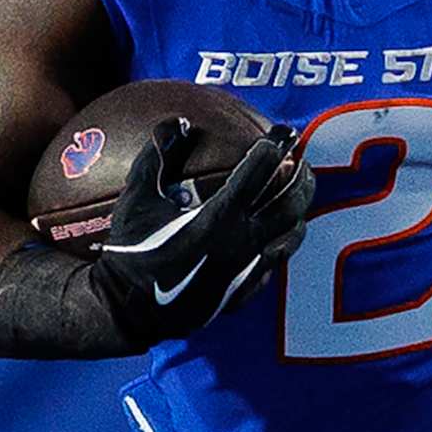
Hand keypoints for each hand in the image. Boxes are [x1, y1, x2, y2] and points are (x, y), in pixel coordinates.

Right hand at [90, 117, 313, 345]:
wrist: (129, 309)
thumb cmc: (131, 251)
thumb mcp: (136, 199)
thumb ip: (157, 157)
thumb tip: (177, 123)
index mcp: (219, 216)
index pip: (260, 171)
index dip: (274, 147)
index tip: (281, 133)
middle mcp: (241, 242)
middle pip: (290, 203)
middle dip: (302, 177)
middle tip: (302, 160)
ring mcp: (248, 269)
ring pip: (290, 236)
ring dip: (299, 212)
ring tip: (298, 197)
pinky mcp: (245, 291)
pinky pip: (275, 263)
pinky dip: (282, 244)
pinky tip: (278, 236)